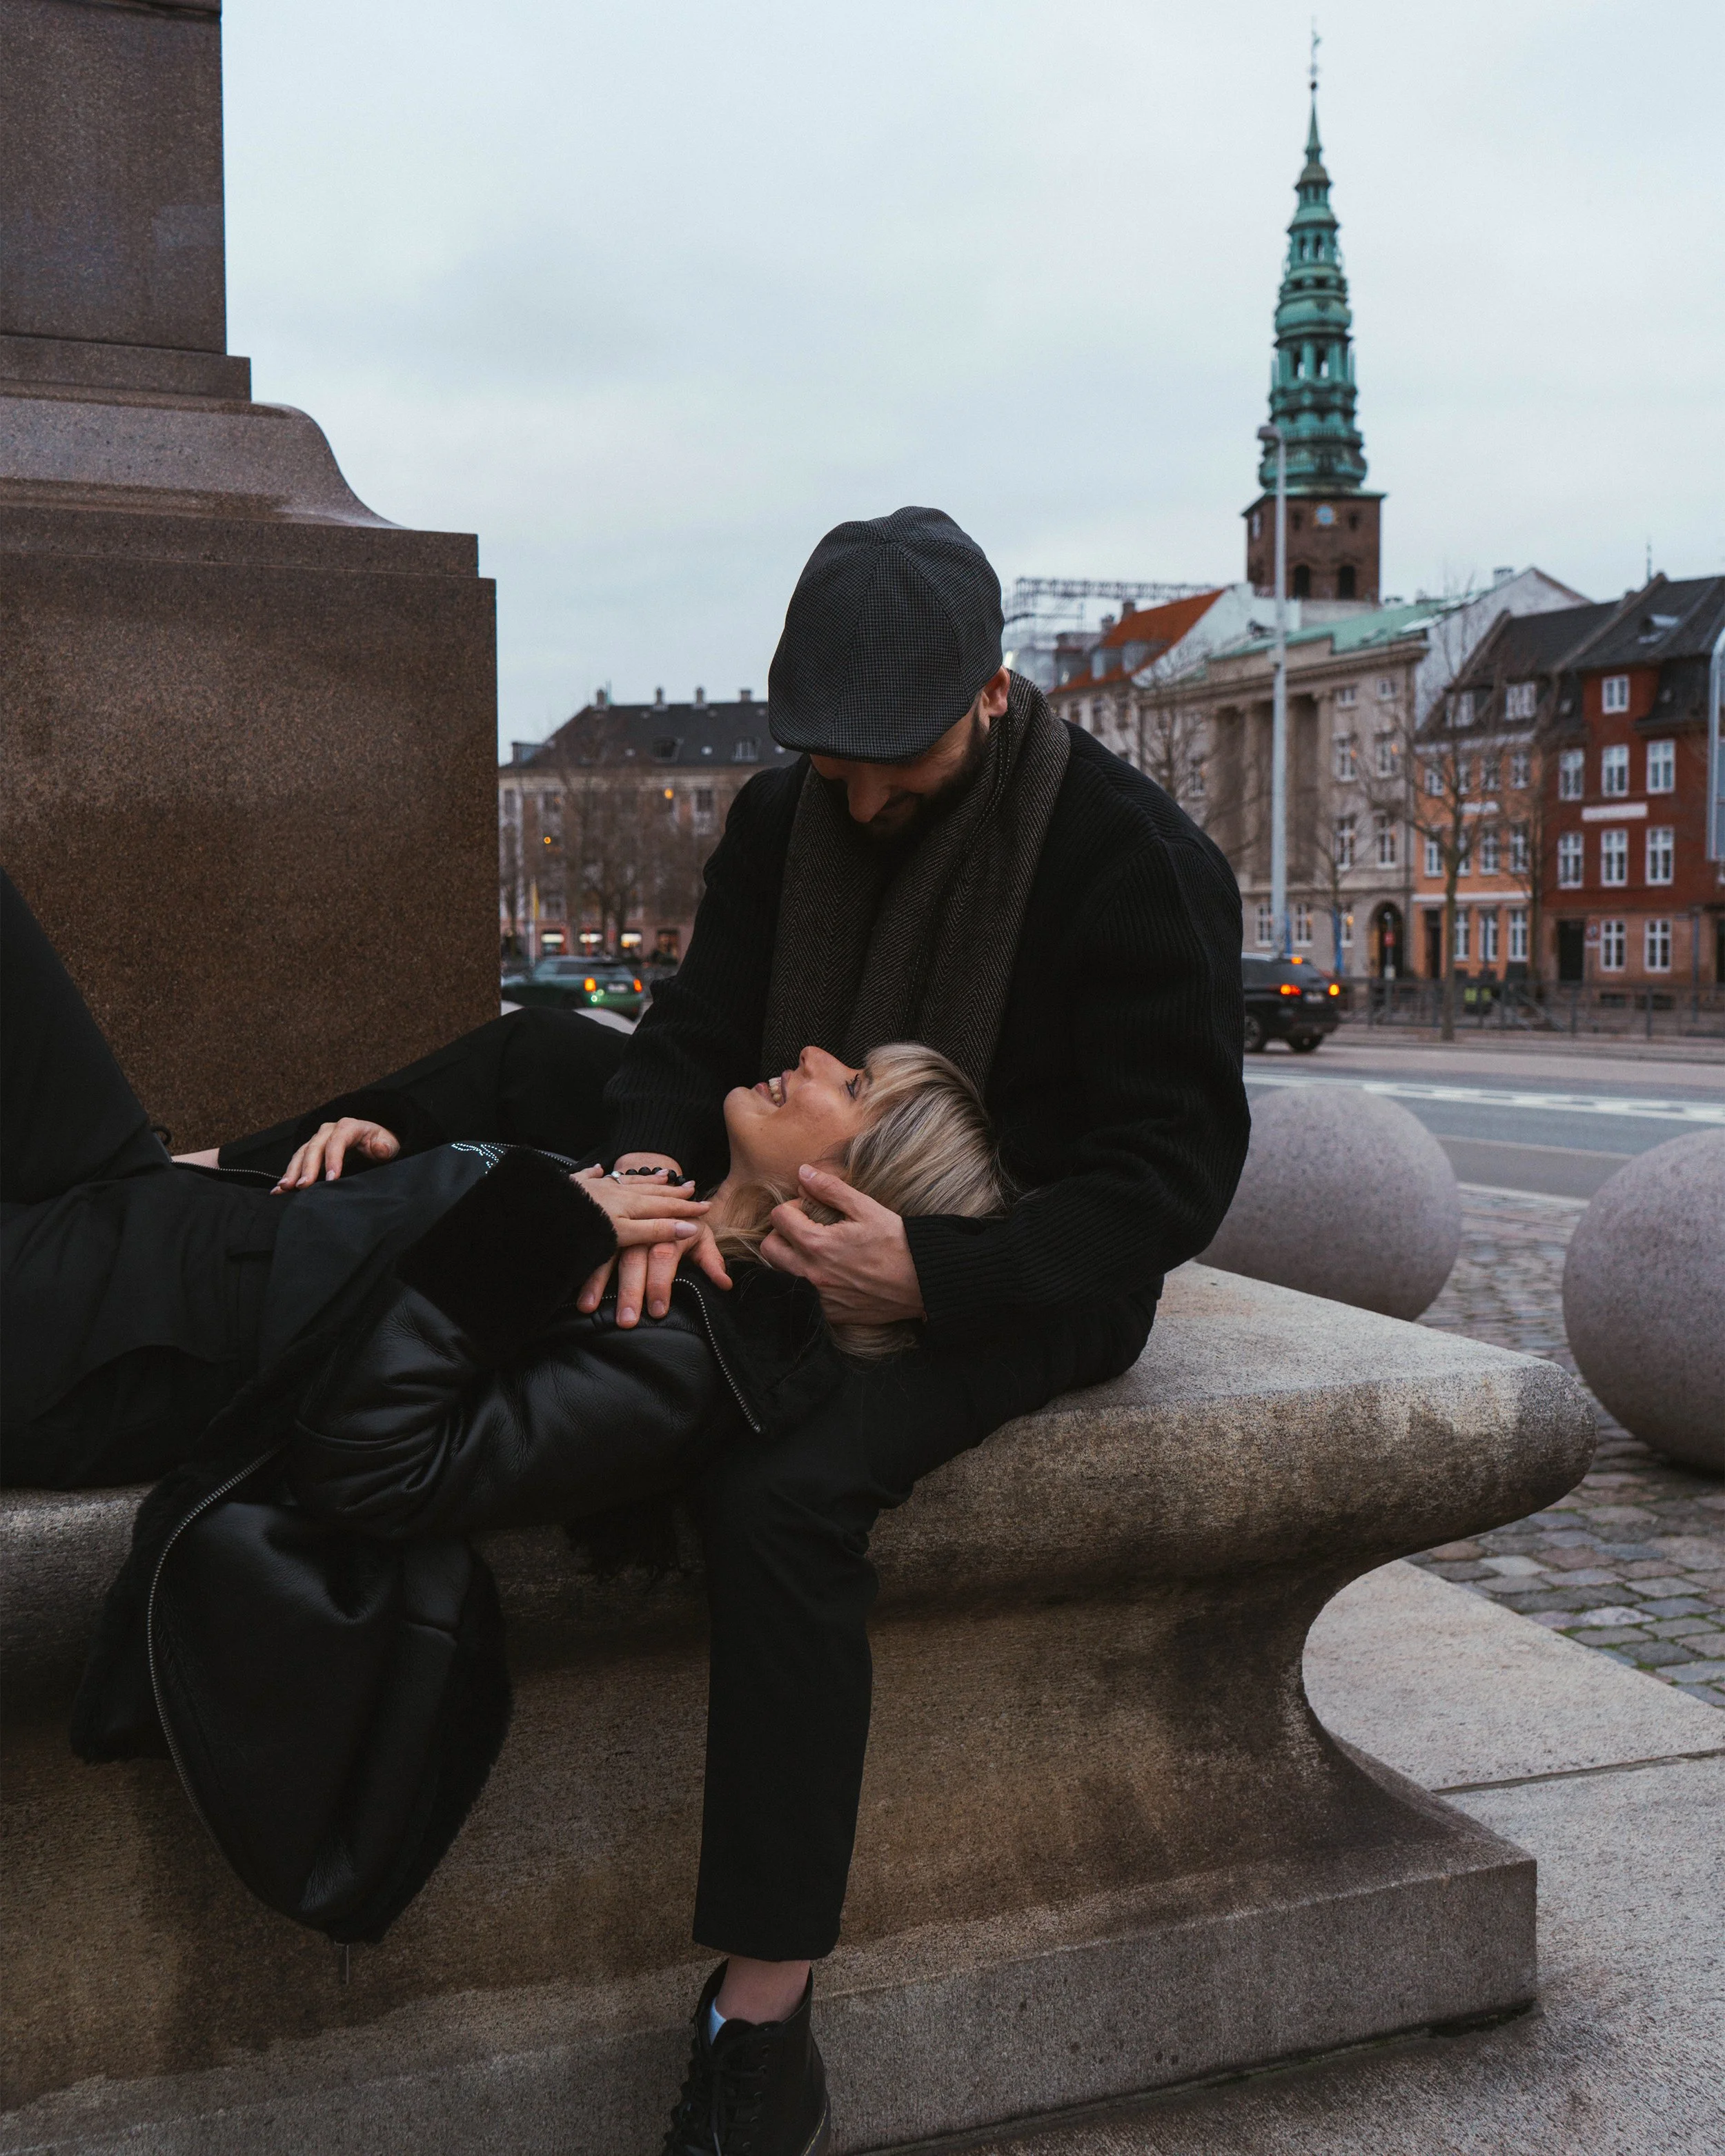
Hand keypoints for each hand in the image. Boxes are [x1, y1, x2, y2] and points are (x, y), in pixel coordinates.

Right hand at [274, 1117, 399, 1192]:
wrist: (374, 1141)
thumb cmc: (381, 1143)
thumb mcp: (389, 1144)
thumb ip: (386, 1146)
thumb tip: (379, 1147)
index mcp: (350, 1127)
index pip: (338, 1140)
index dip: (333, 1159)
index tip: (331, 1179)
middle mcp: (329, 1130)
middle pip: (315, 1146)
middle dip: (307, 1167)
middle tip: (303, 1186)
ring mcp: (318, 1139)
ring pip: (302, 1153)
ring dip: (292, 1170)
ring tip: (285, 1187)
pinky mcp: (311, 1151)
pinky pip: (297, 1161)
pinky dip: (288, 1175)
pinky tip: (278, 1189)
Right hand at [573, 1161, 732, 1325]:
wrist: (660, 1186)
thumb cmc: (685, 1220)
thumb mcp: (702, 1237)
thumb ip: (711, 1262)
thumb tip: (725, 1284)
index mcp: (667, 1232)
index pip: (663, 1259)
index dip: (661, 1285)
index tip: (657, 1312)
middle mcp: (642, 1229)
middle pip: (634, 1261)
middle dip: (629, 1291)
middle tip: (625, 1321)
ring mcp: (620, 1229)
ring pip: (607, 1254)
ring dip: (596, 1282)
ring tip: (588, 1308)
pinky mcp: (604, 1231)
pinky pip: (591, 1248)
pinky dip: (581, 1267)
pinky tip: (572, 1284)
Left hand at [760, 1166, 925, 1327]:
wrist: (924, 1282)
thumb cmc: (897, 1242)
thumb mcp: (866, 1208)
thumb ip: (830, 1189)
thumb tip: (803, 1172)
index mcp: (817, 1244)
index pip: (778, 1217)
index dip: (793, 1205)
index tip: (811, 1207)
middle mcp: (811, 1274)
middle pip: (769, 1248)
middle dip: (782, 1232)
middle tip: (805, 1227)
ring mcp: (818, 1297)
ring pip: (780, 1274)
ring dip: (790, 1257)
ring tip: (815, 1249)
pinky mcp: (829, 1314)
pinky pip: (803, 1296)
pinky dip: (807, 1282)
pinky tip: (829, 1272)